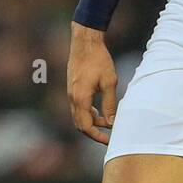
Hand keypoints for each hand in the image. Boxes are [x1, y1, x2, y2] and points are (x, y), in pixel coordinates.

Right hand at [67, 22, 117, 144]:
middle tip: (109, 136)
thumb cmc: (99, 60)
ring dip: (91, 123)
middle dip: (94, 133)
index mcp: (80, 98)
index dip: (97, 136)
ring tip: (107, 123)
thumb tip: (111, 122)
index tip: (110, 140)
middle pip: (80, 125)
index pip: (86, 127)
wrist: (85, 42)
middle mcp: (72, 98)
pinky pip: (77, 108)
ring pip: (78, 117)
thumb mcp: (109, 82)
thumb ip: (110, 104)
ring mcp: (70, 93)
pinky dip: (87, 114)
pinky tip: (99, 111)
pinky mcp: (72, 89)